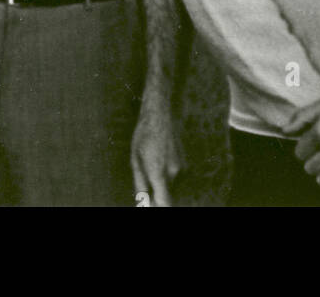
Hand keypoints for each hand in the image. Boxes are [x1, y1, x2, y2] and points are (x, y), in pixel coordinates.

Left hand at [130, 91, 181, 206]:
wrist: (159, 114)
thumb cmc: (143, 136)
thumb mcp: (136, 160)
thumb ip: (140, 183)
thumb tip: (143, 201)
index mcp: (159, 173)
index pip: (164, 202)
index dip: (157, 206)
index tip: (150, 203)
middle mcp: (173, 172)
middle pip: (166, 193)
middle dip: (157, 192)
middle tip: (146, 181)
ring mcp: (181, 166)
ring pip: (170, 184)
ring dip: (161, 181)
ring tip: (150, 161)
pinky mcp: (184, 161)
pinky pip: (174, 174)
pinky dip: (166, 172)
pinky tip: (158, 156)